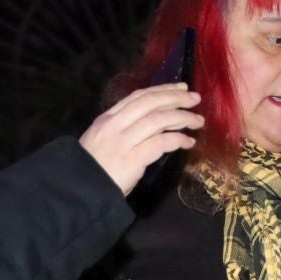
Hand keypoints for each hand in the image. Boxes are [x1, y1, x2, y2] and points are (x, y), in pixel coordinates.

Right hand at [78, 83, 203, 193]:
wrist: (82, 191)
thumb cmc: (95, 168)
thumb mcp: (103, 140)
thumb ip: (124, 128)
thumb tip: (155, 122)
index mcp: (108, 118)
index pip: (138, 96)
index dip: (162, 90)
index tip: (181, 88)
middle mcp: (115, 125)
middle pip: (150, 103)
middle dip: (175, 98)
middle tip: (195, 99)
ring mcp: (123, 141)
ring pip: (158, 120)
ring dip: (182, 118)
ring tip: (197, 121)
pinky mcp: (133, 159)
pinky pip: (161, 143)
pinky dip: (177, 140)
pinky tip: (188, 142)